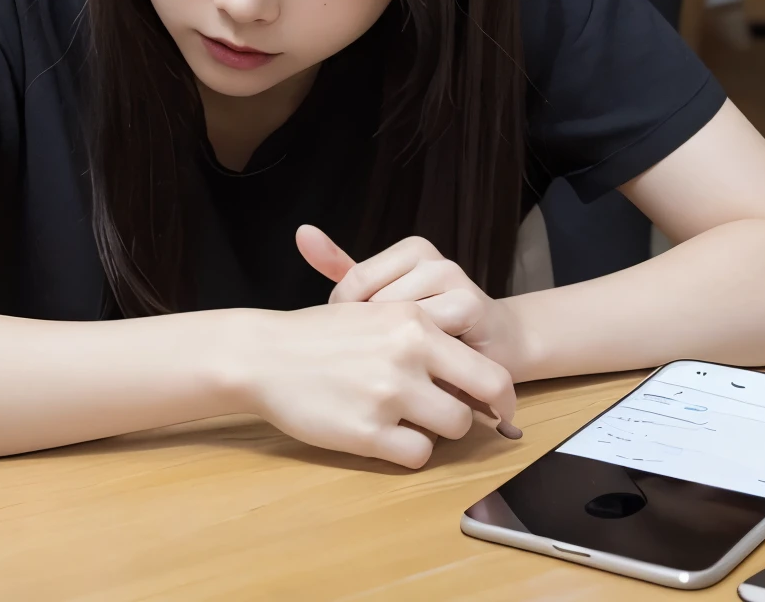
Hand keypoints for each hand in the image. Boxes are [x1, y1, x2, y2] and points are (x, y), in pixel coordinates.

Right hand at [241, 298, 516, 469]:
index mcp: (414, 319)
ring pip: (455, 427)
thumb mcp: (374, 309)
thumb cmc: (320, 333)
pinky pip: (418, 455)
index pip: (485, 358)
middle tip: (480, 420)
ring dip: (441, 429)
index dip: (498, 387)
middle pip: (486, 393)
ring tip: (415, 419)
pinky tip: (389, 435)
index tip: (495, 401)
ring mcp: (391, 395)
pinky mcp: (369, 433)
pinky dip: (410, 451)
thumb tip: (465, 358)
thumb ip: (422, 330)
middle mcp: (410, 353)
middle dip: (486, 410)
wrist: (266, 355)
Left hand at [298, 225, 518, 406]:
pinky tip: (426, 374)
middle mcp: (433, 258)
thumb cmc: (433, 328)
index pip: (356, 281)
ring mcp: (454, 278)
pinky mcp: (471, 306)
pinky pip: (429, 336)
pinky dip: (424, 361)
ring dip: (399, 353)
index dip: (349, 320)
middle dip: (373, 340)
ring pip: (401, 320)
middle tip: (379, 364)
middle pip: (378, 303)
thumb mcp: (385, 298)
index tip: (358, 344)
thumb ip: (344, 268)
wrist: (496, 347)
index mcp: (410, 250)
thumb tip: (302, 232)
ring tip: (402, 369)